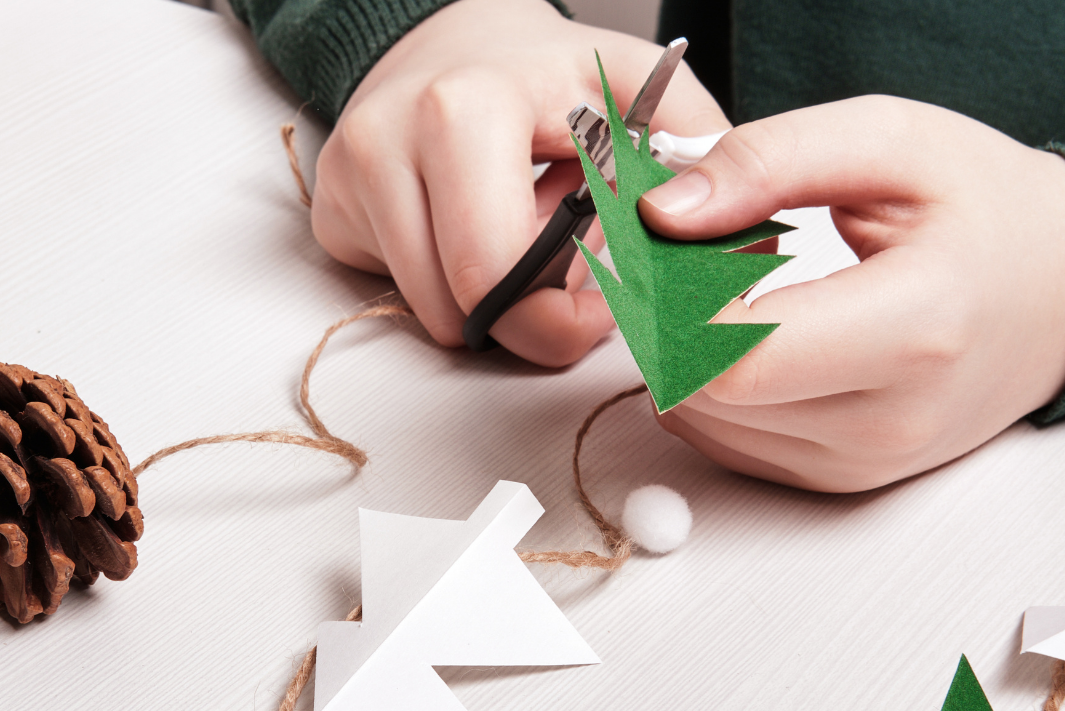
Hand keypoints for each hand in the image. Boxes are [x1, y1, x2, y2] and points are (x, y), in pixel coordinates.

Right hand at [314, 0, 728, 365]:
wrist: (452, 41)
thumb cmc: (553, 74)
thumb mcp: (642, 90)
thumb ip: (697, 157)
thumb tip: (731, 241)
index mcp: (466, 108)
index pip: (501, 271)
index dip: (566, 314)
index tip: (610, 303)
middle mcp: (389, 142)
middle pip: (463, 308)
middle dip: (532, 315)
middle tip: (574, 278)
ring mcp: (349, 179)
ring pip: (434, 315)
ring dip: (494, 302)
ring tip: (525, 237)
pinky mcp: (333, 214)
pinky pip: (404, 297)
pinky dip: (452, 287)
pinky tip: (477, 233)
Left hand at [637, 96, 1064, 491]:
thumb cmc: (990, 211)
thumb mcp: (889, 141)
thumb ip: (769, 162)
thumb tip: (662, 211)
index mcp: (915, 330)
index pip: (735, 357)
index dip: (668, 302)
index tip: (658, 240)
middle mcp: (890, 420)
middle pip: (706, 394)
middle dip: (667, 318)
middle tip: (685, 248)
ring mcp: (866, 464)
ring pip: (704, 423)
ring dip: (684, 353)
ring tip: (730, 283)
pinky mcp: (841, 481)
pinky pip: (726, 444)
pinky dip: (711, 387)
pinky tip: (749, 330)